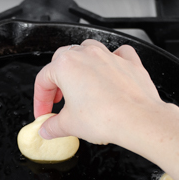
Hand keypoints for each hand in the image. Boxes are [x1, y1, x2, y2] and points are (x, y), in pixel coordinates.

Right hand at [33, 39, 167, 146]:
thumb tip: (46, 129)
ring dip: (80, 64)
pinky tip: (110, 71)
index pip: (43, 80)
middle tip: (58, 100)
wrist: (138, 120)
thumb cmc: (105, 118)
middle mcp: (87, 55)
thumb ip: (52, 126)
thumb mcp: (69, 126)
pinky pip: (118, 53)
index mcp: (66, 66)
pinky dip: (112, 59)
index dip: (40, 100)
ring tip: (80, 83)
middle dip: (57, 80)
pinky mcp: (129, 63)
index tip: (44, 113)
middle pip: (62, 59)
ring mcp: (109, 56)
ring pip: (88, 49)